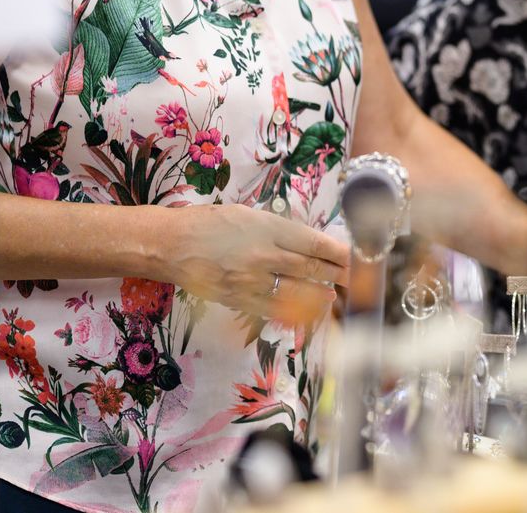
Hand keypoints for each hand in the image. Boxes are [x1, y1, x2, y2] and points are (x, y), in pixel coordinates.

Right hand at [160, 203, 349, 324]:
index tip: (355, 256)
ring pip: (296, 291)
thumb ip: (280, 230)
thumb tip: (309, 244)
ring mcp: (252, 280)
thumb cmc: (210, 224)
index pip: (313, 243)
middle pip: (310, 268)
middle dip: (336, 274)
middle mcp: (264, 255)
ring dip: (319, 294)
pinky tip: (306, 309)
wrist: (171, 245)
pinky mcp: (239, 300)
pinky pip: (273, 308)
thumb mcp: (250, 216)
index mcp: (268, 229)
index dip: (338, 253)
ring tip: (333, 294)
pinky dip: (293, 309)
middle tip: (354, 278)